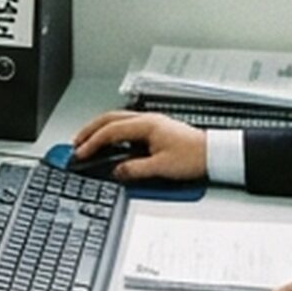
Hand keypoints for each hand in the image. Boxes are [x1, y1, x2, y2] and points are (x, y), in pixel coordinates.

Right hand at [68, 108, 206, 183]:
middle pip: (109, 119)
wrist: (216, 154)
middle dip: (89, 130)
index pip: (111, 130)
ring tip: (87, 141)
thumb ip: (134, 169)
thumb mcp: (161, 168)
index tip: (81, 153)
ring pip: (117, 120)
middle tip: (75, 143)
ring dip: (99, 129)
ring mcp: (151, 123)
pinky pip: (126, 126)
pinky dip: (112, 132)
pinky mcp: (155, 130)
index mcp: (147, 125)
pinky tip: (109, 142)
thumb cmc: (195, 156)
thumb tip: (116, 171)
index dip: (92, 142)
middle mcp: (147, 120)